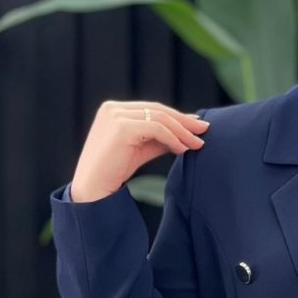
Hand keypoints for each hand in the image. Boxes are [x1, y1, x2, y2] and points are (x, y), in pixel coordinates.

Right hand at [69, 101, 210, 202]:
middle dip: (184, 121)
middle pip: (158, 110)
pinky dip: (173, 138)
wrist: (92, 188)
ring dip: (182, 131)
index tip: (196, 125)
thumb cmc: (114, 171)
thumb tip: (185, 135)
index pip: (152, 109)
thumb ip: (158, 139)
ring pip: (160, 118)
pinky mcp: (121, 127)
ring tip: (197, 144)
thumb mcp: (140, 149)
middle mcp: (113, 108)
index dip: (177, 116)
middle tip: (204, 129)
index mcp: (114, 110)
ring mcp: (116, 115)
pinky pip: (156, 128)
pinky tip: (182, 149)